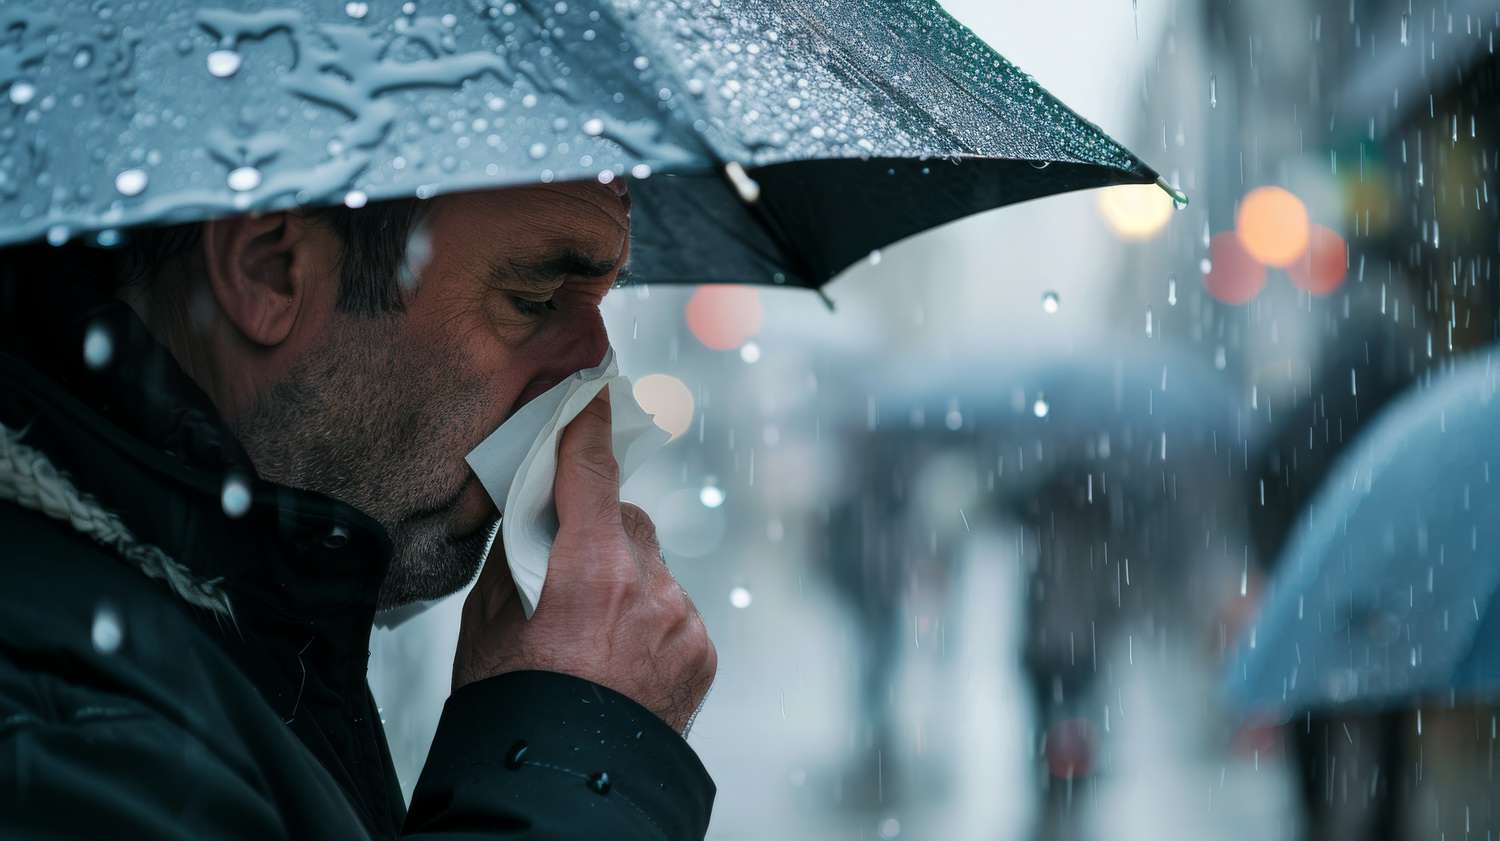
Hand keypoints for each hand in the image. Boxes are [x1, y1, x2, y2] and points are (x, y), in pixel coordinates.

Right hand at [452, 389, 716, 732]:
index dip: (589, 430)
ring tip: (590, 636)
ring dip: (626, 580)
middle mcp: (649, 589)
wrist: (566, 788)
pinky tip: (619, 657)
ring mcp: (682, 621)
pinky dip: (649, 617)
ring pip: (652, 568)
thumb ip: (516, 558)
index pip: (593, 476)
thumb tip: (532, 514)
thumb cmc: (515, 711)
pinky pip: (673, 608)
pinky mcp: (702, 651)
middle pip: (627, 523)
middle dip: (599, 531)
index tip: (595, 394)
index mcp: (592, 573)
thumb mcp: (488, 625)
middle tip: (566, 570)